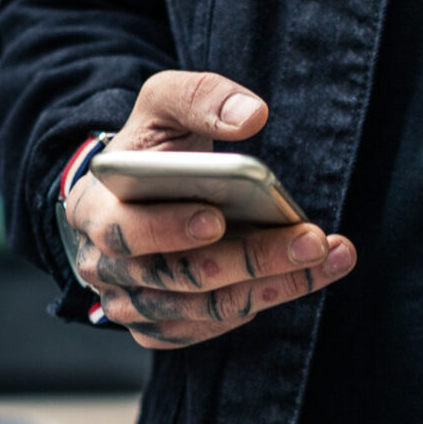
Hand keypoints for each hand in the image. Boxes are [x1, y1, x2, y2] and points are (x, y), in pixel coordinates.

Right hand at [62, 71, 357, 348]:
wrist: (141, 193)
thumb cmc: (154, 147)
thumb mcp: (164, 104)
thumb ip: (200, 96)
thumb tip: (252, 116)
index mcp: (93, 211)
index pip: (124, 232)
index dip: (168, 230)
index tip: (217, 219)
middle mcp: (104, 269)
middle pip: (179, 277)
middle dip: (250, 259)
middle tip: (310, 239)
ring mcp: (132, 305)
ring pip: (207, 308)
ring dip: (275, 284)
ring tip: (329, 255)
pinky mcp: (163, 327)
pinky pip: (216, 325)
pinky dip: (268, 300)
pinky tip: (311, 274)